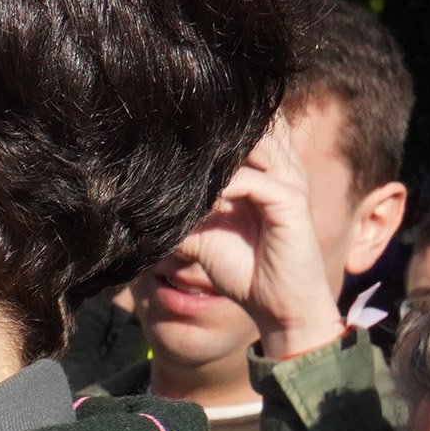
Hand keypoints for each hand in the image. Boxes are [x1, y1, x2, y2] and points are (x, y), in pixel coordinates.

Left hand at [177, 116, 351, 361]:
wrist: (278, 307)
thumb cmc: (244, 270)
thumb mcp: (202, 236)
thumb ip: (182, 212)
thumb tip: (139, 203)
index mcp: (264, 171)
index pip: (244, 128)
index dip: (210, 123)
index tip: (166, 127)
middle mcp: (279, 168)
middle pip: (249, 127)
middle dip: (209, 128)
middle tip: (166, 130)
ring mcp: (288, 182)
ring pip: (252, 146)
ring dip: (213, 154)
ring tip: (178, 162)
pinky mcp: (291, 202)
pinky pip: (252, 182)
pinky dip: (223, 187)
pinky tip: (200, 199)